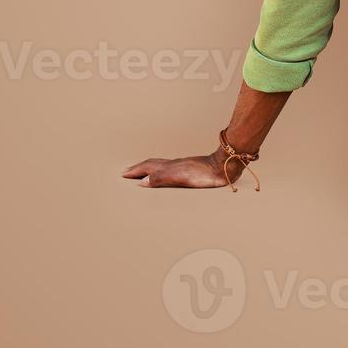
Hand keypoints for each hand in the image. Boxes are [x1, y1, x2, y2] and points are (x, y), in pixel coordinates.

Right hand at [122, 149, 241, 188]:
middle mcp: (174, 164)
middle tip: (127, 171)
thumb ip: (160, 178)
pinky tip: (168, 173)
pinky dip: (162, 171)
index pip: (147, 168)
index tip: (123, 174)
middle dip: (138, 168)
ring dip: (149, 168)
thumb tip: (141, 182)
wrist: (223, 166)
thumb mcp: (179, 177)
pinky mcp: (191, 169)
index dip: (135, 171)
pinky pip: (170, 168)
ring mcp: (182, 165)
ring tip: (143, 171)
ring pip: (161, 165)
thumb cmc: (204, 173)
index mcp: (169, 167)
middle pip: (152, 164)